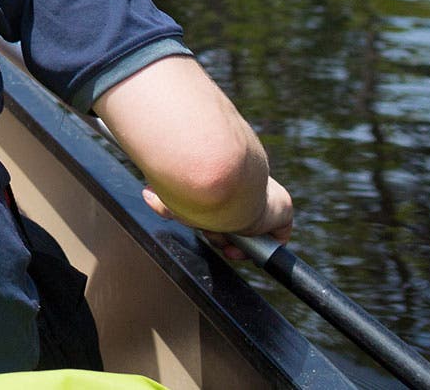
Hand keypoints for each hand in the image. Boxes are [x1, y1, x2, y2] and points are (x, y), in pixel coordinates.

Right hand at [143, 176, 292, 262]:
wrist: (223, 180)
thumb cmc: (199, 187)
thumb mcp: (179, 197)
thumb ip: (165, 199)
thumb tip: (147, 195)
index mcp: (226, 183)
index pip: (222, 209)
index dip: (212, 223)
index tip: (203, 228)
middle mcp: (248, 190)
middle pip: (235, 223)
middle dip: (219, 234)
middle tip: (211, 233)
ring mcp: (266, 201)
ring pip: (249, 233)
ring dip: (234, 242)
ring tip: (223, 238)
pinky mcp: (281, 211)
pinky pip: (274, 239)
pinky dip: (259, 249)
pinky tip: (242, 249)